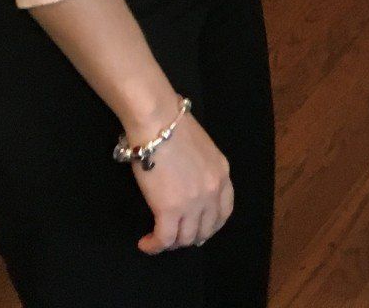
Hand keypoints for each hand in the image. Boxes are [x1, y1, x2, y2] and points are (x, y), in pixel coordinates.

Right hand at [132, 109, 234, 253]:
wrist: (158, 123)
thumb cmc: (175, 129)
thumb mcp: (203, 151)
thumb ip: (203, 171)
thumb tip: (189, 186)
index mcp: (223, 175)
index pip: (224, 211)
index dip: (210, 226)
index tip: (198, 230)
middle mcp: (213, 191)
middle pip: (206, 229)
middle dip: (191, 237)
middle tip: (175, 237)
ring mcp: (193, 202)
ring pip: (186, 238)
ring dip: (171, 243)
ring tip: (157, 239)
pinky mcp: (170, 209)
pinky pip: (164, 239)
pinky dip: (154, 246)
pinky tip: (145, 244)